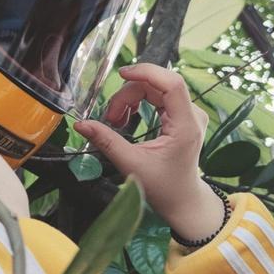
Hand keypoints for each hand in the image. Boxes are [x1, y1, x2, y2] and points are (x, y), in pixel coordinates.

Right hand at [73, 63, 223, 242]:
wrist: (182, 200)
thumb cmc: (162, 187)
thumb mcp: (131, 164)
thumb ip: (106, 141)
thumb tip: (80, 124)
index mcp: (185, 125)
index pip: (172, 84)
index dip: (146, 73)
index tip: (121, 74)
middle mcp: (192, 115)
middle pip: (157, 85)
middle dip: (129, 94)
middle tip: (109, 117)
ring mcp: (190, 114)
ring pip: (156, 89)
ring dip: (131, 98)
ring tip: (115, 120)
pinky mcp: (183, 116)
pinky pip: (159, 97)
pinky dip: (139, 102)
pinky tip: (126, 117)